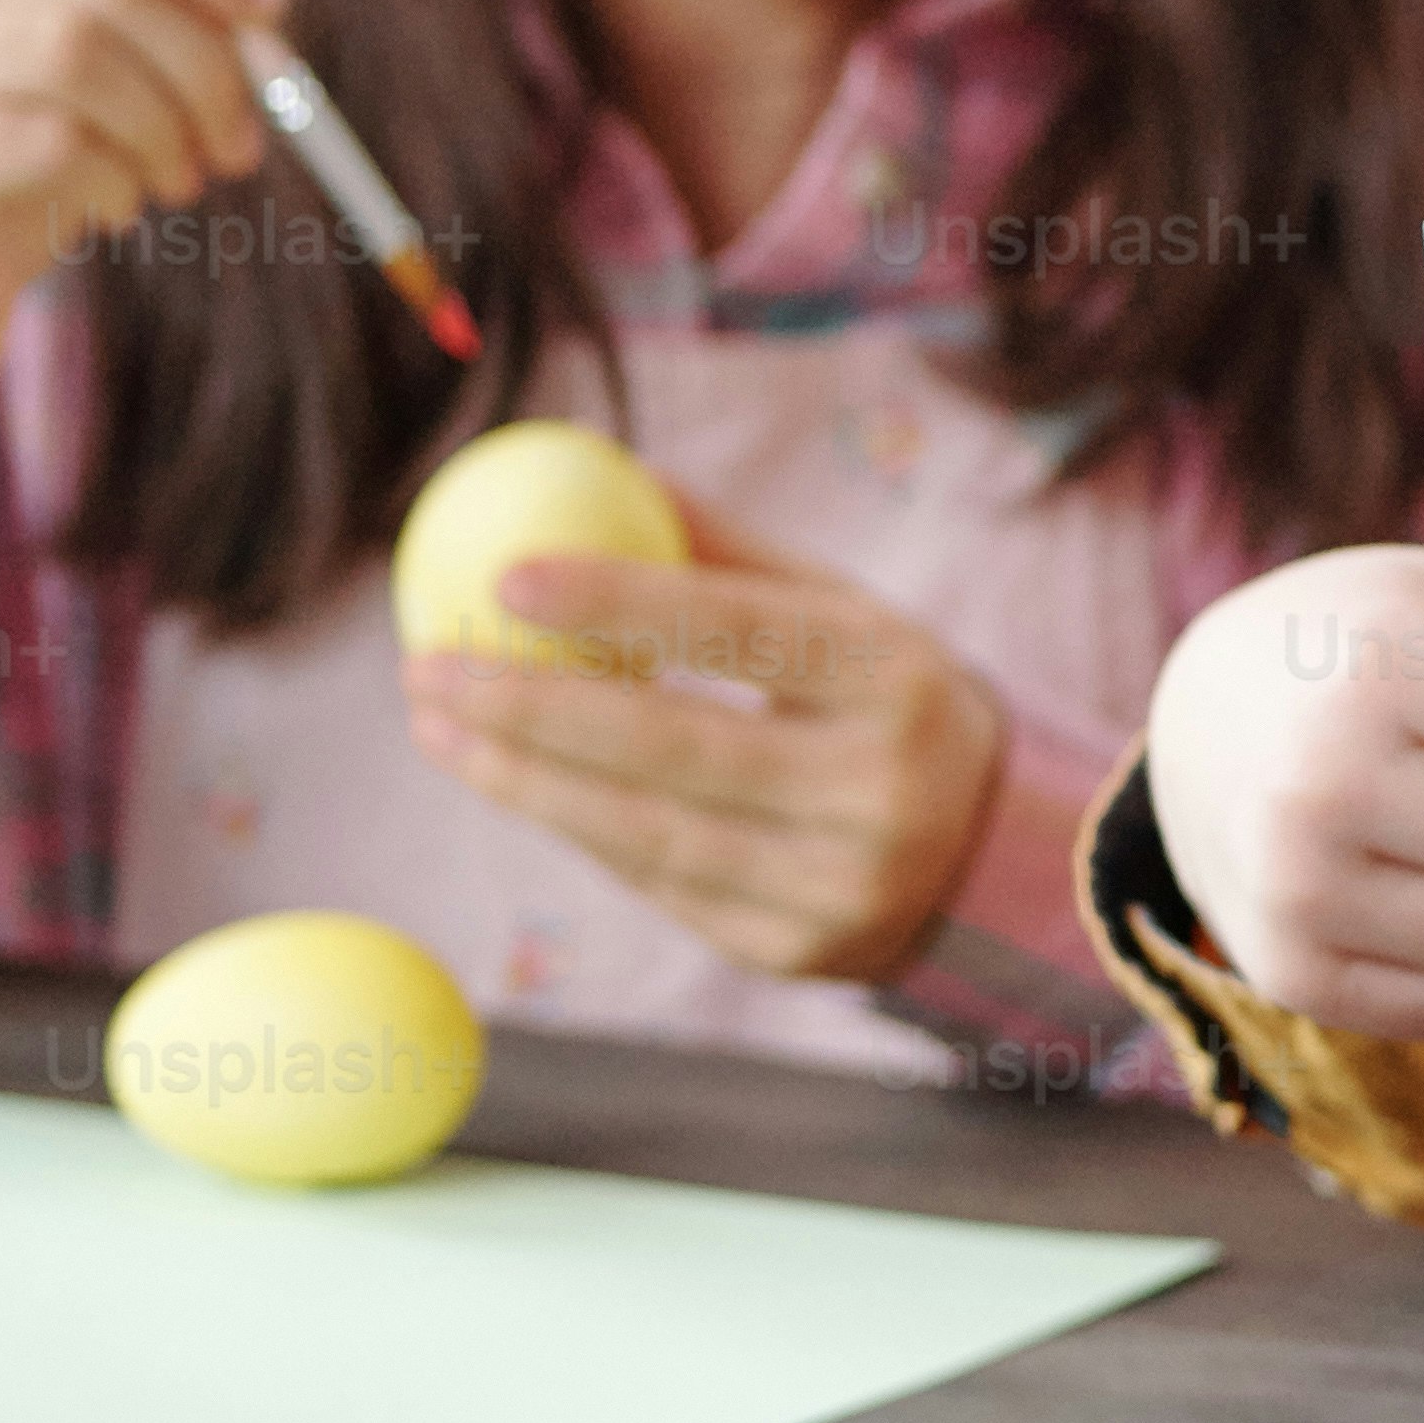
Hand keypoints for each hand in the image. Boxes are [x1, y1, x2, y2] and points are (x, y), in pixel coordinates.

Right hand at [0, 0, 281, 435]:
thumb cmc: (7, 158)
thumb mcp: (103, 56)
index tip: (269, 9)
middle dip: (209, 61)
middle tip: (240, 137)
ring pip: (77, 53)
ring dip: (166, 127)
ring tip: (177, 176)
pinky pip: (47, 142)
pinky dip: (113, 176)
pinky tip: (111, 204)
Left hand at [402, 502, 1015, 988]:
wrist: (996, 855)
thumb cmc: (885, 704)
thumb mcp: (844, 619)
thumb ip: (728, 556)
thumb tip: (598, 469)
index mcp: (898, 683)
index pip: (744, 635)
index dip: (622, 602)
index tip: (506, 575)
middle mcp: (879, 792)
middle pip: (675, 747)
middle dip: (531, 706)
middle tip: (427, 666)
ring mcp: (839, 886)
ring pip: (644, 832)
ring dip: (518, 779)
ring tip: (435, 725)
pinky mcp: (793, 953)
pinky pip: (656, 885)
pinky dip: (574, 826)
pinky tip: (514, 780)